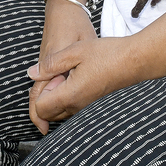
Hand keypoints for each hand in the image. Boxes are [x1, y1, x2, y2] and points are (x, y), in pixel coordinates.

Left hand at [26, 35, 155, 134]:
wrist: (134, 61)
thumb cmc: (107, 54)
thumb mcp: (74, 52)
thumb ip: (49, 64)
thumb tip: (31, 73)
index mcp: (70, 96)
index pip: (40, 109)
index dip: (40, 90)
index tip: (53, 74)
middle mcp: (77, 107)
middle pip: (48, 114)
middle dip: (45, 95)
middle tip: (60, 74)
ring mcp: (85, 108)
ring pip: (59, 112)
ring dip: (56, 96)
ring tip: (69, 74)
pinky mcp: (92, 105)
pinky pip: (71, 108)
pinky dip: (66, 96)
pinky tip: (77, 77)